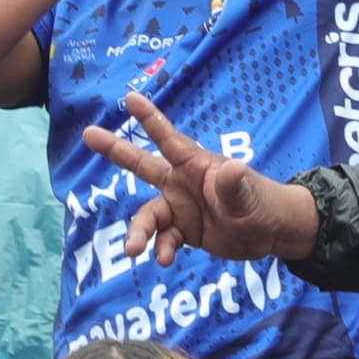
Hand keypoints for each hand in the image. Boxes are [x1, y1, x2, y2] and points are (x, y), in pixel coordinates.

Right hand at [83, 89, 325, 265]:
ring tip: (133, 250)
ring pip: (148, 216)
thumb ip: (234, 184)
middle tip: (88, 134)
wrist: (269, 233)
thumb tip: (232, 168)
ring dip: (139, 232)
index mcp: (195, 165)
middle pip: (141, 164)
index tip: (129, 98)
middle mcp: (181, 182)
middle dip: (115, 149)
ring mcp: (180, 206)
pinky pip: (163, 239)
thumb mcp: (248, 194)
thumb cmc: (262, 203)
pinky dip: (162, 249)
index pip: (168, 138)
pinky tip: (165, 260)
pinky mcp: (183, 230)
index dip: (149, 118)